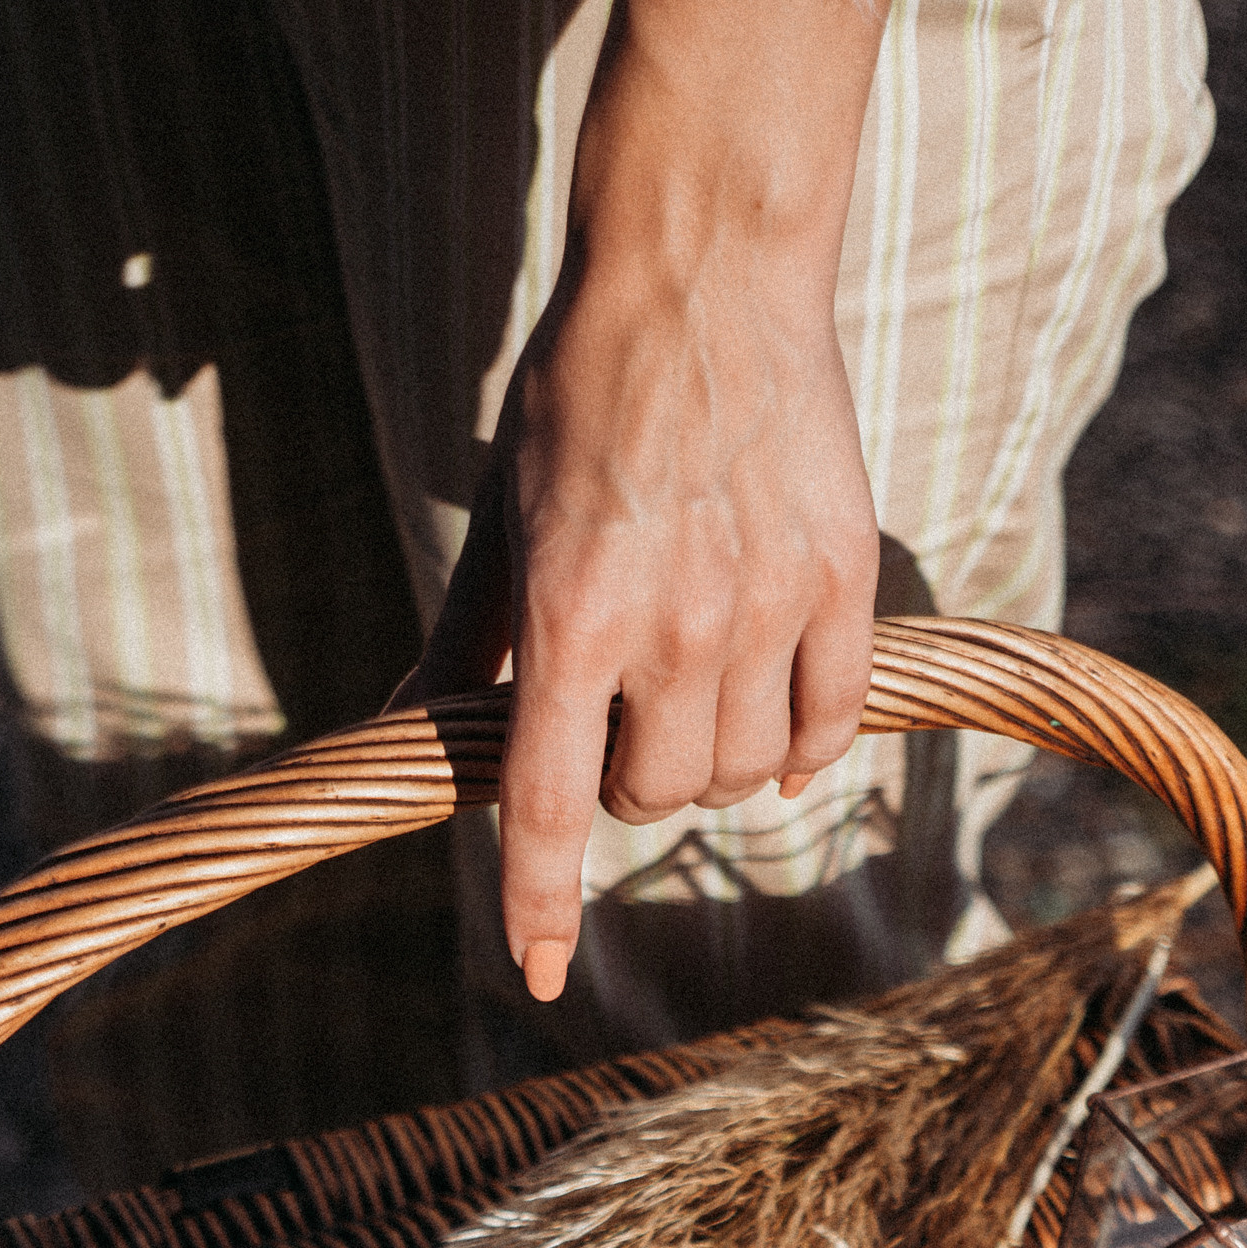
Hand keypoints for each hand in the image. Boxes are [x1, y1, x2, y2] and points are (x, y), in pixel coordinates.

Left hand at [400, 0, 895, 1005]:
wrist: (704, 269)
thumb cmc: (580, 393)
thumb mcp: (501, 518)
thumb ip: (462, 641)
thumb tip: (404, 736)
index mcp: (570, 616)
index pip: (543, 805)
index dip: (538, 905)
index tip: (539, 978)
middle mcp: (672, 626)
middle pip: (650, 799)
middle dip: (624, 780)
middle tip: (618, 711)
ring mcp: (767, 607)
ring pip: (739, 780)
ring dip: (710, 767)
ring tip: (692, 696)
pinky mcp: (843, 580)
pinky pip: (828, 729)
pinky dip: (801, 753)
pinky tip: (777, 733)